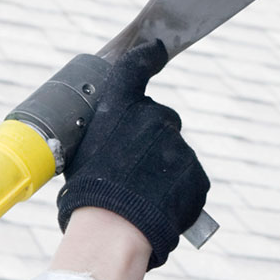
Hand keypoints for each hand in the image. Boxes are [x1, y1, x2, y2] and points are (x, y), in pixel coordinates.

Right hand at [57, 40, 209, 269]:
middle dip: (148, 142)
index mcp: (120, 108)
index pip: (136, 68)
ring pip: (173, 154)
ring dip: (160, 172)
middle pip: (159, 122)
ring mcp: (180, 145)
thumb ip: (107, 135)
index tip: (157, 48)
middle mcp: (155, 117)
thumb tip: (111, 140)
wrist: (113, 231)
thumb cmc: (85, 196)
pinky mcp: (197, 173)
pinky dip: (176, 193)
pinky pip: (187, 180)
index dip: (148, 55)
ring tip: (137, 199)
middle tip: (128, 172)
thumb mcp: (82, 154)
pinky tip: (156, 209)